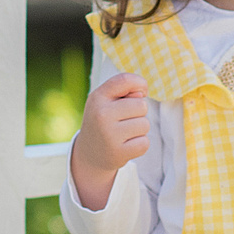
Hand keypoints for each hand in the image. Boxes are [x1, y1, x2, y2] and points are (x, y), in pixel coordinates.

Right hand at [70, 71, 149, 208]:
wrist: (89, 154)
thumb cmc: (103, 121)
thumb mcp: (106, 101)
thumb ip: (124, 91)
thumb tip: (142, 93)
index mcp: (98, 97)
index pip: (125, 80)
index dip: (140, 83)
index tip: (142, 91)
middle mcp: (101, 115)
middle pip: (142, 105)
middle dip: (139, 113)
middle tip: (125, 120)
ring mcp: (109, 135)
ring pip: (145, 125)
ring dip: (140, 129)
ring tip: (124, 133)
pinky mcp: (118, 153)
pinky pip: (144, 143)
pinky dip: (140, 144)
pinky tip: (126, 145)